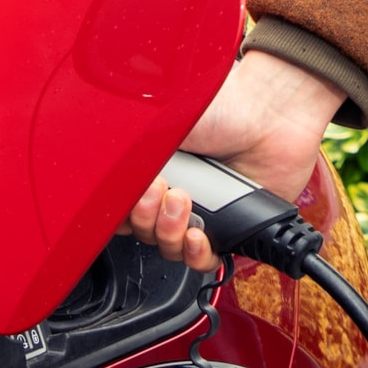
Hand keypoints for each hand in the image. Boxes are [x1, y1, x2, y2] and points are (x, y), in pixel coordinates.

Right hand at [129, 50, 347, 271]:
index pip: (122, 210)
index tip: (125, 198)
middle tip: (161, 190)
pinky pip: (204, 260)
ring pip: (169, 249)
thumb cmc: (220, 108)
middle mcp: (174, 194)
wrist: (270, 114)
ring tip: (185, 202)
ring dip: (169, 232)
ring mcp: (204, 214)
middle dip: (145, 218)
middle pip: (143, 233)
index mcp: (153, 170)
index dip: (120, 213)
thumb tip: (97, 168)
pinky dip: (197, 254)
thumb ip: (127, 153)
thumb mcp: (160, 125)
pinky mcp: (232, 229)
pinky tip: (199, 236)